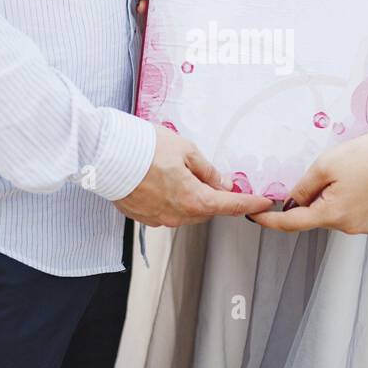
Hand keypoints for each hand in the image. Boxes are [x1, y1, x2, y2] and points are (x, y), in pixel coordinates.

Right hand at [115, 126, 271, 226]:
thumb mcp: (185, 150)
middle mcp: (177, 215)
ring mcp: (158, 219)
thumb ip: (206, 170)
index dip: (250, 203)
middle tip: (213, 178)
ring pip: (185, 211)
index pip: (230, 206)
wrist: (105, 155)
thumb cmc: (143, 148)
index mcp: (193, 200)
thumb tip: (220, 182)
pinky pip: (165, 211)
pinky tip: (161, 181)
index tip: (263, 202)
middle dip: (214, 196)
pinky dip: (170, 199)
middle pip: (206, 210)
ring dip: (190, 197)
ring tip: (179, 173)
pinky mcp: (141, 217)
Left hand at [250, 126, 367, 234]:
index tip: (255, 217)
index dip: (270, 221)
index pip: (292, 223)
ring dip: (336, 203)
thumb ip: (302, 188)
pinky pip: (358, 217)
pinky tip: (365, 186)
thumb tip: (290, 205)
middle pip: (318, 217)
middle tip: (329, 175)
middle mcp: (350, 227)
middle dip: (315, 201)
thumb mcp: (324, 164)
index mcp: (333, 213)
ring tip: (352, 177)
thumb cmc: (365, 153)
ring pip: (338, 217)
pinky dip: (355, 205)